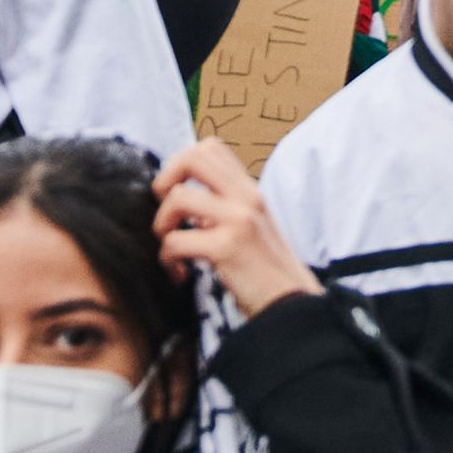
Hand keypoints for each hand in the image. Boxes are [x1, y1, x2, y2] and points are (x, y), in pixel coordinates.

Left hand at [153, 139, 322, 314]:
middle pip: (192, 157)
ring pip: (177, 197)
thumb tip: (181, 197)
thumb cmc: (265, 271)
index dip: (180, 165)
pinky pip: (176, 240)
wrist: (291, 305)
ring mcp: (238, 220)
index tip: (176, 195)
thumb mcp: (251, 225)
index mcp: (249, 190)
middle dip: (164, 182)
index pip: (210, 147)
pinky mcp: (227, 248)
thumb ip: (223, 207)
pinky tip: (180, 273)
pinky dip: (167, 259)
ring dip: (162, 226)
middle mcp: (246, 197)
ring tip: (171, 249)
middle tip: (168, 215)